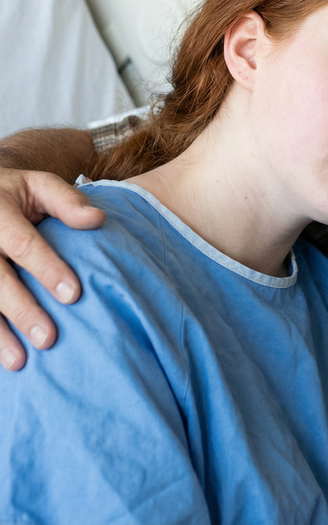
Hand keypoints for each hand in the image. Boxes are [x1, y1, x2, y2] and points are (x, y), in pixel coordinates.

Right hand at [0, 170, 103, 369]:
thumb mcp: (38, 185)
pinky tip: (0, 359)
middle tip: (49, 338)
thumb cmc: (15, 194)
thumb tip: (98, 219)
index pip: (23, 244)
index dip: (47, 269)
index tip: (74, 295)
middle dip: (22, 310)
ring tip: (20, 362)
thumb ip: (66, 201)